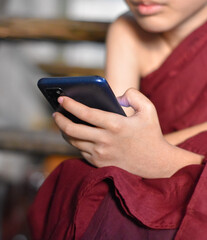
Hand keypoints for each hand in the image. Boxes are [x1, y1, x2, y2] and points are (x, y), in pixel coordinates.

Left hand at [53, 88, 202, 177]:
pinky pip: (80, 151)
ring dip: (65, 131)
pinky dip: (75, 141)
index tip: (61, 98)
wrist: (155, 163)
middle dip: (60, 119)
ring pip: (73, 142)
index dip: (71, 105)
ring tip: (63, 122)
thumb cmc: (151, 134)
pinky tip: (75, 135)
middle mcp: (105, 141)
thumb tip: (115, 97)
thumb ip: (133, 95)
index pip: (86, 113)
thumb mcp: (149, 109)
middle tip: (55, 112)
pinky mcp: (99, 163)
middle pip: (72, 130)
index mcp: (116, 125)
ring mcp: (101, 154)